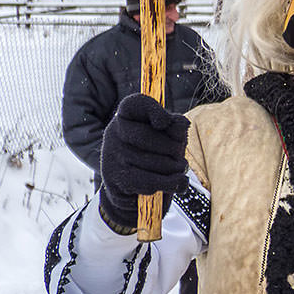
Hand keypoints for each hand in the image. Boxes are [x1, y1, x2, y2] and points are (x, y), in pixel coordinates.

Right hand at [98, 93, 190, 232]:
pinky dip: (168, 184)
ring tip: (178, 169)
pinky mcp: (114, 178)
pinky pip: (149, 182)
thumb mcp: (171, 137)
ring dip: (174, 169)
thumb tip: (182, 123)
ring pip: (154, 162)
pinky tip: (176, 182)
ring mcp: (111, 155)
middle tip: (179, 155)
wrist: (135, 190)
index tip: (165, 122)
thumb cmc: (157, 155)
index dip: (153, 110)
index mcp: (127, 115)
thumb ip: (176, 128)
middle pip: (151, 136)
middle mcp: (114, 131)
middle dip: (174, 149)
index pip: (137, 103)